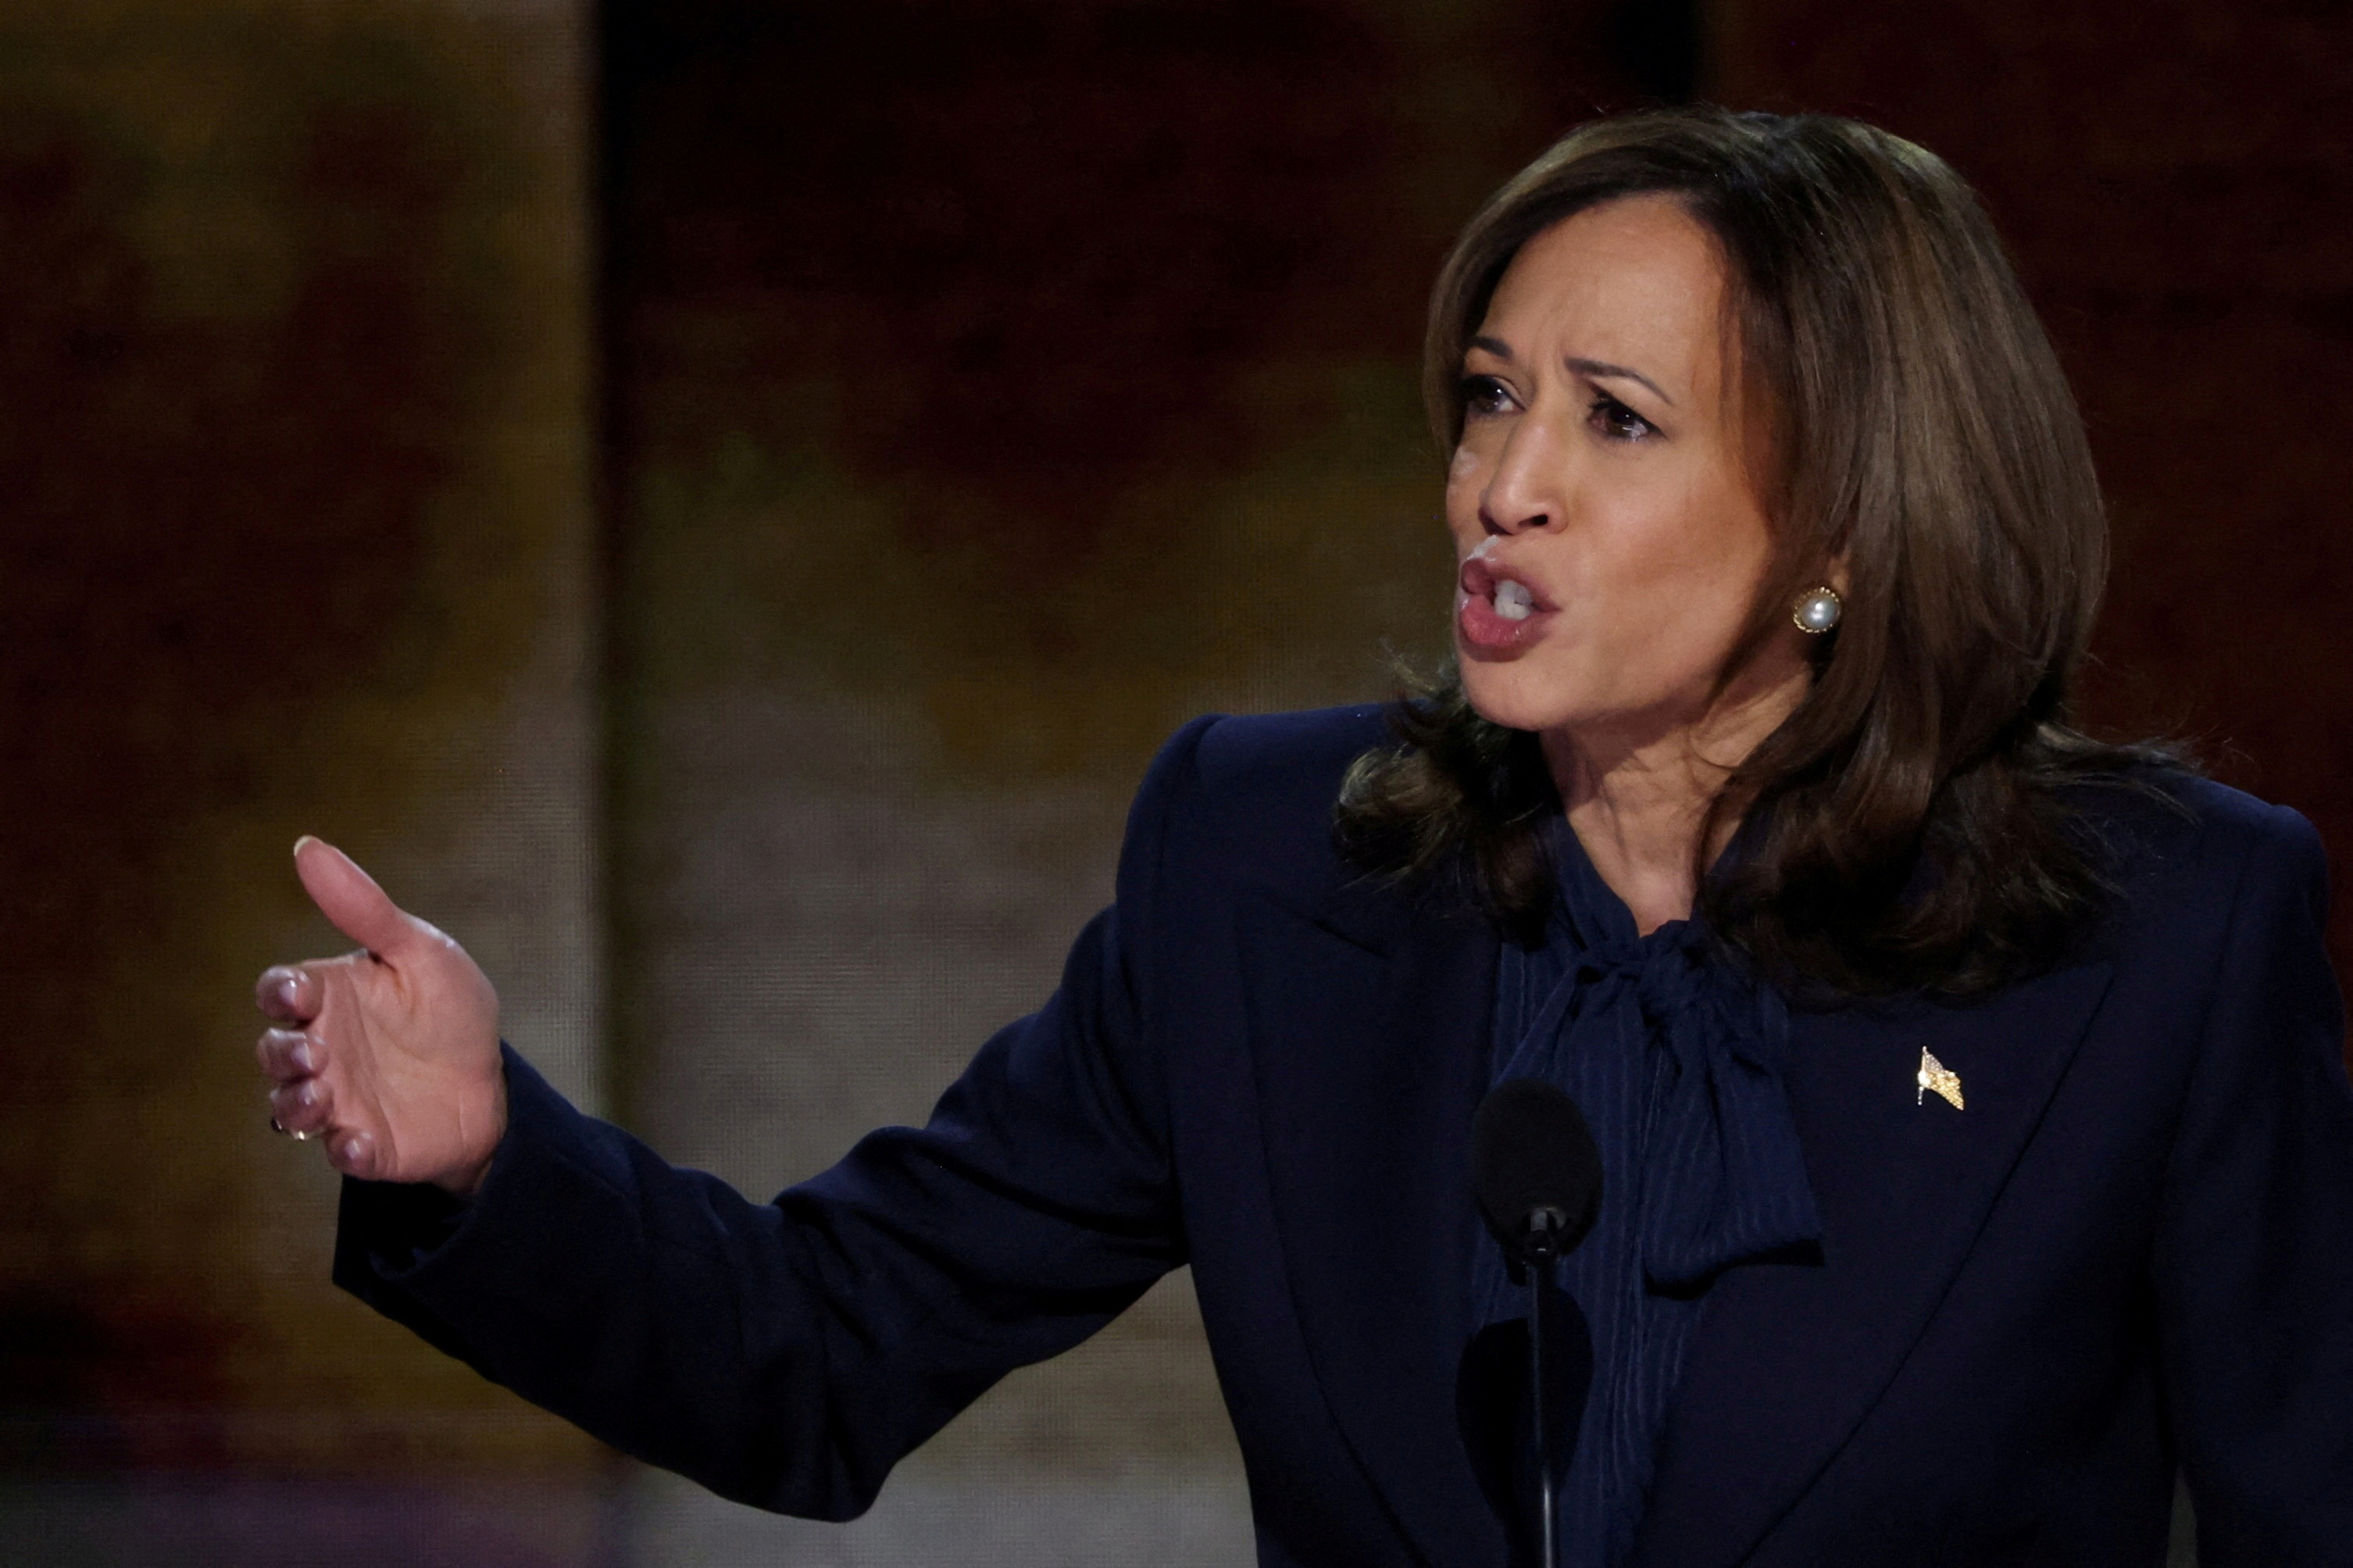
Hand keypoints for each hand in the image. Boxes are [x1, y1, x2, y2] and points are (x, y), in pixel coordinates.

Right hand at [254, 837, 505, 1196]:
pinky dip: (345, 1149)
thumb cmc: (449, 1009)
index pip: (279, 990)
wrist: (493, 1079)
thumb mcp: (419, 952)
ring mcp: (339, 1100)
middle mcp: (323, 1050)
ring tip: (324, 1095)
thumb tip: (307, 846)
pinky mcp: (367, 1143)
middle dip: (282, 1053)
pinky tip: (359, 1142)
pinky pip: (341, 1153)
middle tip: (314, 1052)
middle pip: (274, 1052)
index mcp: (330, 998)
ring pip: (290, 1106)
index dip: (279, 992)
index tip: (300, 994)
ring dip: (298, 1103)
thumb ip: (365, 910)